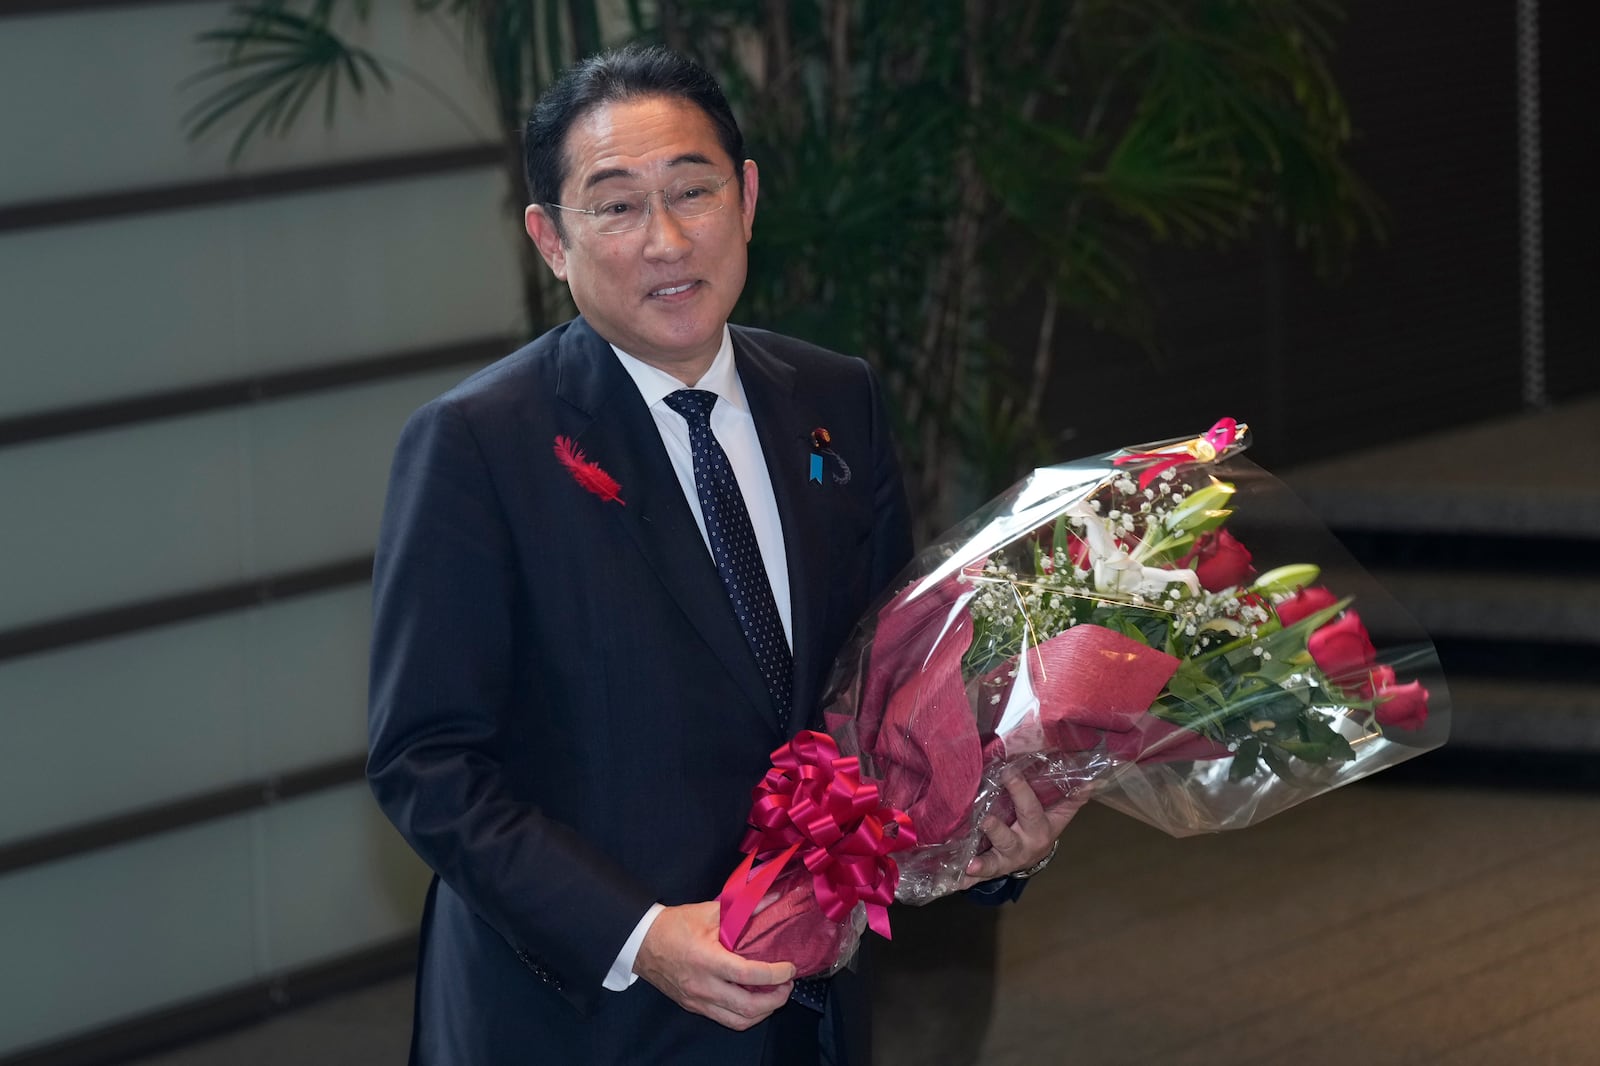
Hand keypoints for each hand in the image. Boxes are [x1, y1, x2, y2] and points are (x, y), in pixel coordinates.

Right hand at [633, 901, 795, 1030]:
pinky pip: (726, 1020)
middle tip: (787, 985)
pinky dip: (745, 1015)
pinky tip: (754, 1001)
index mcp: (707, 960)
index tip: (790, 968)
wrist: (641, 943)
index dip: (776, 974)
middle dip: (776, 1000)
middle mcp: (703, 986)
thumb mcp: (709, 911)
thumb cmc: (674, 926)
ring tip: (774, 996)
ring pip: (739, 1021)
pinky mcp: (695, 1007)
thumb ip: (744, 907)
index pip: (749, 974)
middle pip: (748, 1007)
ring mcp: (698, 1001)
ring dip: (763, 1012)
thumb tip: (774, 898)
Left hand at [957, 772, 1089, 888]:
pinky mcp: (991, 870)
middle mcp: (1022, 846)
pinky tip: (956, 883)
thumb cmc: (1043, 825)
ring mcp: (1005, 861)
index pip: (1030, 808)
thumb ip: (1073, 797)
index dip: (1020, 790)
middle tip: (985, 820)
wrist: (1036, 856)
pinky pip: (977, 879)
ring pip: (994, 863)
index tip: (1008, 772)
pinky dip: (966, 882)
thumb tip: (1092, 780)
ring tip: (970, 865)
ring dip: (982, 864)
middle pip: (1009, 839)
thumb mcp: (1060, 814)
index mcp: (1038, 829)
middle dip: (997, 831)